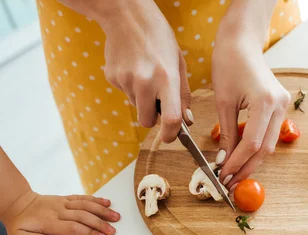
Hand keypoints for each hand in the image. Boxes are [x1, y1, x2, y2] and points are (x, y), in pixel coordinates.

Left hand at [3, 191, 119, 234]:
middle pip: (83, 216)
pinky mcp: (67, 199)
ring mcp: (64, 203)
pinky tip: (107, 202)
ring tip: (116, 217)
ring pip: (86, 205)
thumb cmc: (21, 223)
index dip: (88, 233)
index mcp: (49, 222)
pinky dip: (96, 199)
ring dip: (102, 211)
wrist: (18, 203)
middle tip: (112, 231)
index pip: (72, 227)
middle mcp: (59, 211)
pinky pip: (83, 198)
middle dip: (100, 224)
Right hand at [100, 0, 191, 141]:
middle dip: (153, 117)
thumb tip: (186, 120)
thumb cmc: (159, 39)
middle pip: (147, 121)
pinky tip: (133, 67)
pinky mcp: (112, 77)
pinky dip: (130, 86)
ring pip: (136, 106)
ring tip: (146, 74)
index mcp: (167, 79)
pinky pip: (124, 93)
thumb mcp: (178, 64)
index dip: (171, 134)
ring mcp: (126, 80)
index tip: (171, 137)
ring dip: (142, 98)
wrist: (127, 15)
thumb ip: (183, 95)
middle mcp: (145, 82)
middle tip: (157, 102)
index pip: (170, 119)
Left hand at [212, 23, 290, 188]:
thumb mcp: (223, 102)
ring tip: (234, 174)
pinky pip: (269, 134)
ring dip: (252, 161)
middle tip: (229, 182)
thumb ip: (227, 134)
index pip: (252, 143)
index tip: (223, 175)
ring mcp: (283, 106)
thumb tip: (223, 161)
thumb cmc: (228, 64)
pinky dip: (256, 148)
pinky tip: (243, 157)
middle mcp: (280, 105)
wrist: (241, 42)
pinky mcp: (281, 106)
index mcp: (265, 102)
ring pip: (270, 144)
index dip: (237, 163)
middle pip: (265, 148)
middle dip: (246, 167)